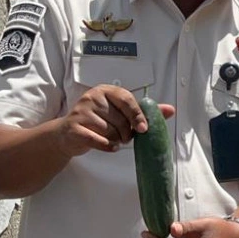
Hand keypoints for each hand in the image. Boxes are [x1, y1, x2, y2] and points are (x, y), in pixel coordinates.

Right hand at [58, 85, 173, 156]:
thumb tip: (171, 110)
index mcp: (106, 90)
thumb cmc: (98, 122)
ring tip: (111, 138)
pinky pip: (99, 140)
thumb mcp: (120, 113)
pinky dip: (107, 146)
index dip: (138, 115)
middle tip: (122, 135)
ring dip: (115, 139)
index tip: (144, 129)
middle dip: (125, 132)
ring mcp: (81, 112)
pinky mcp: (74, 128)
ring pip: (110, 131)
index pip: (127, 100)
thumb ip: (144, 111)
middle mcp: (92, 97)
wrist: (67, 134)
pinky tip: (110, 146)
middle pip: (120, 119)